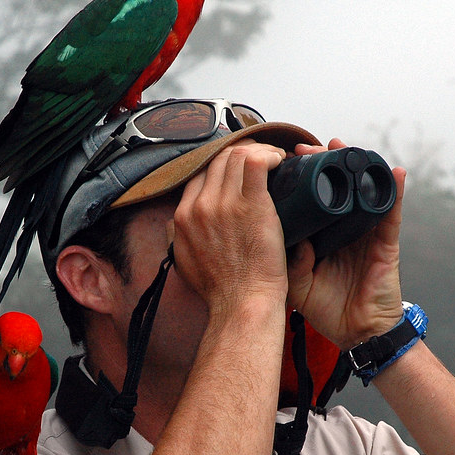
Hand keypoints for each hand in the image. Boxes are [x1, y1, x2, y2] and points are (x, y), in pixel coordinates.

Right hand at [170, 141, 288, 313]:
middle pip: (219, 160)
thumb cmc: (222, 291)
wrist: (241, 304)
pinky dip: (270, 155)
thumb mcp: (184, 262)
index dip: (222, 165)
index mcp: (184, 216)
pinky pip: (257, 162)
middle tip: (261, 158)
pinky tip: (281, 161)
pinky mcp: (251, 205)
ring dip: (259, 151)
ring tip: (275, 159)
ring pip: (237, 155)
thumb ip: (178, 238)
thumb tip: (174, 225)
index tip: (238, 168)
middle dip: (241, 153)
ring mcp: (225, 204)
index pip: (201, 174)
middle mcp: (201, 206)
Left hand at [285, 139, 406, 348]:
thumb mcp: (297, 284)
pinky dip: (395, 191)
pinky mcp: (386, 242)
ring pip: (363, 191)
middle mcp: (343, 229)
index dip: (302, 179)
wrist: (357, 333)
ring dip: (355, 165)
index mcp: (321, 236)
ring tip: (340, 145)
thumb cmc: (328, 309)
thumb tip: (290, 234)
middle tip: (306, 148)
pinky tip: (395, 171)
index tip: (285, 161)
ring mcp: (366, 233)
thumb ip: (291, 260)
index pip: (312, 199)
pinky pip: (392, 213)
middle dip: (323, 163)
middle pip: (336, 187)